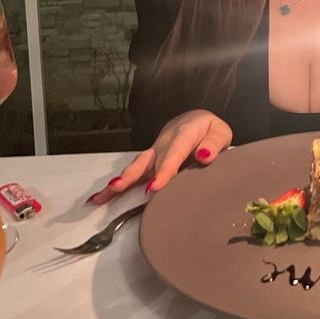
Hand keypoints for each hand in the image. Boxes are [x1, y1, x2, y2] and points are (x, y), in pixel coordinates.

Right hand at [86, 109, 232, 203]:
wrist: (194, 121)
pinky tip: (99, 196)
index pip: (174, 152)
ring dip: (121, 179)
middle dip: (134, 177)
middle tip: (119, 189)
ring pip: (136, 165)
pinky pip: (133, 171)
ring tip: (104, 194)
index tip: (155, 187)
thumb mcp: (220, 133)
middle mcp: (164, 142)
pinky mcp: (148, 160)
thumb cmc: (209, 131)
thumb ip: (214, 144)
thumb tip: (204, 156)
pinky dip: (117, 183)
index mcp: (184, 133)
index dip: (164, 169)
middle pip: (149, 160)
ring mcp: (154, 151)